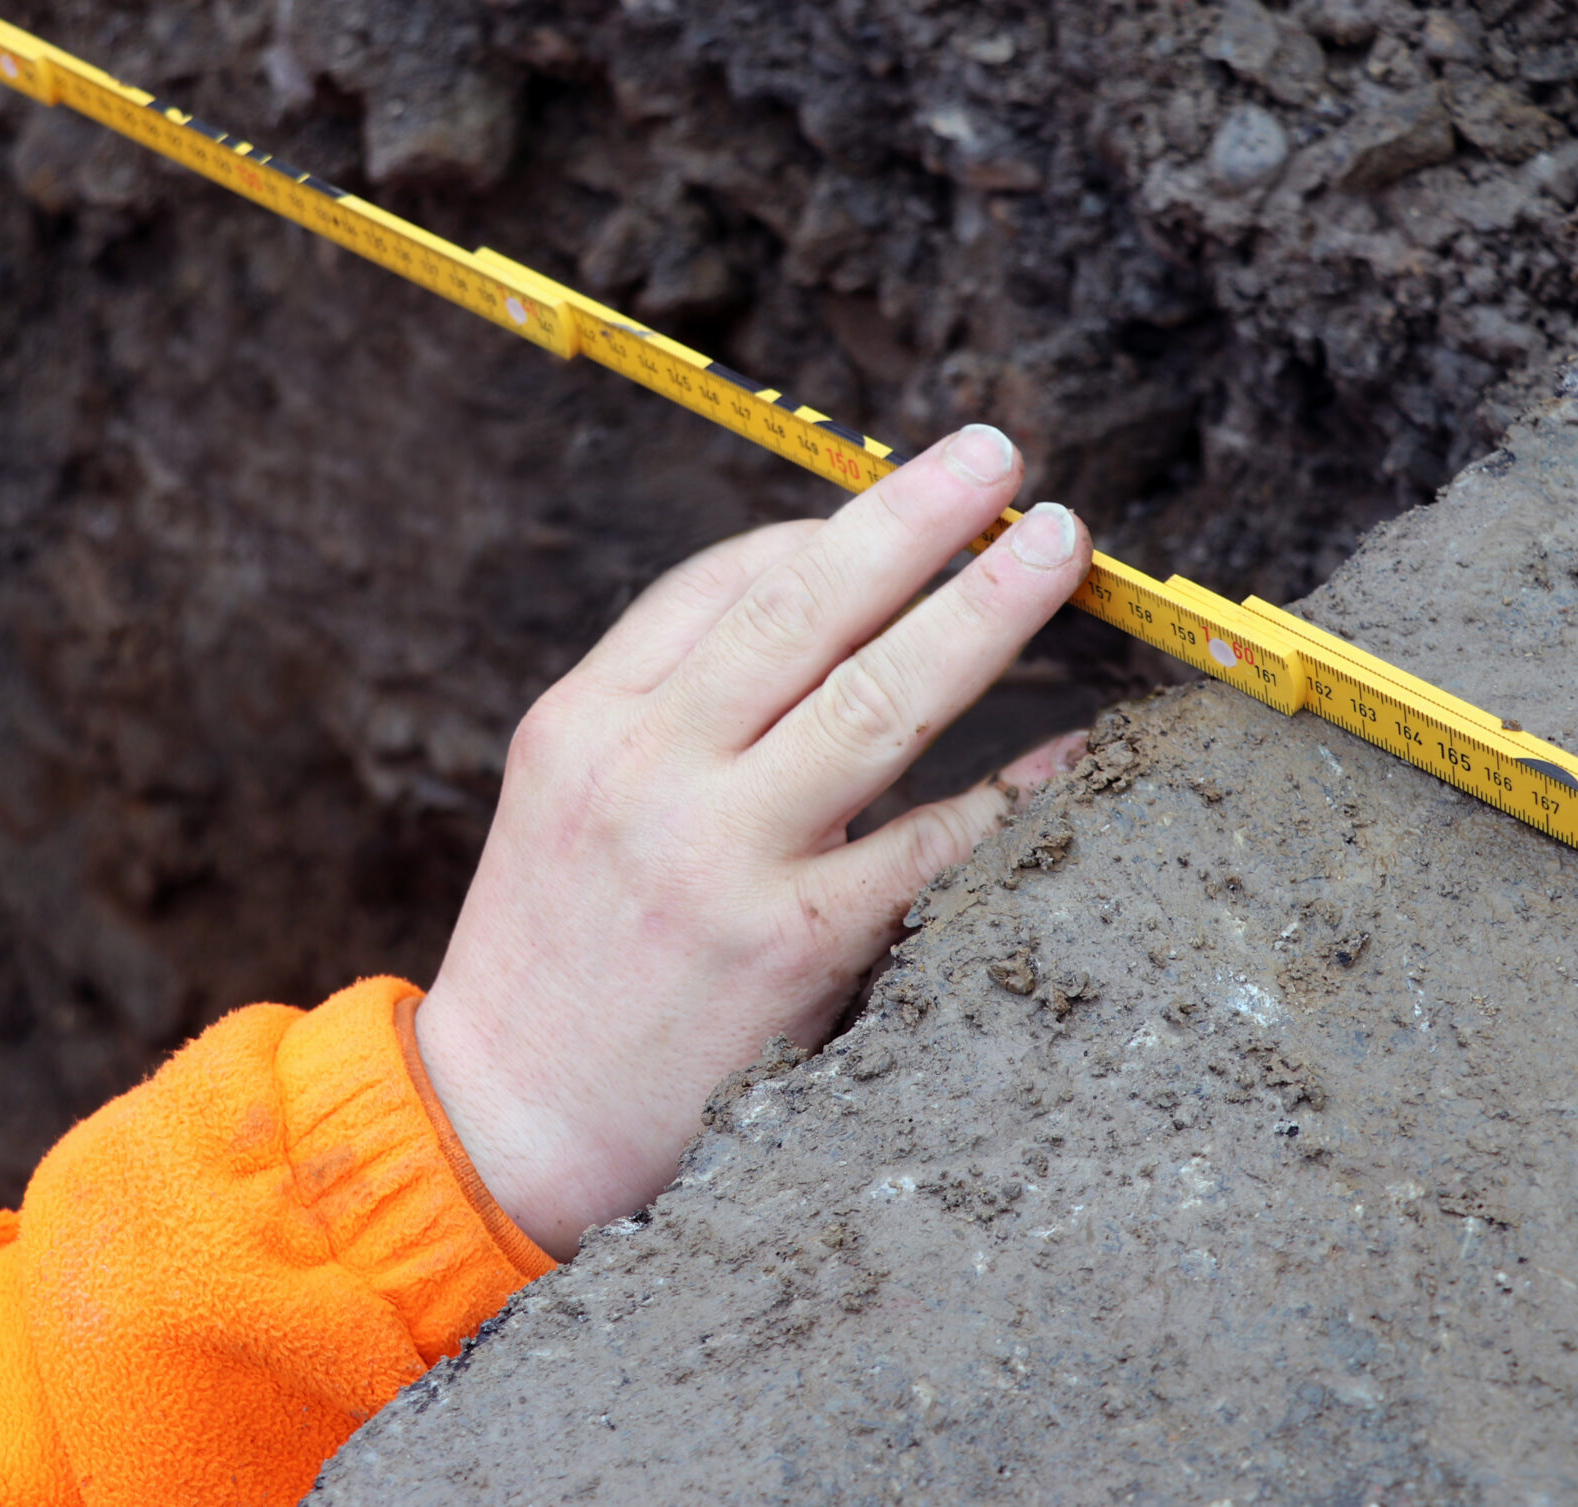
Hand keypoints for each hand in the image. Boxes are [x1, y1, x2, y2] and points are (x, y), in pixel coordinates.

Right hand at [413, 426, 1091, 1257]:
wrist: (507, 1122)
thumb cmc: (552, 947)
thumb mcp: (564, 796)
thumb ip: (664, 707)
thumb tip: (816, 609)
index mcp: (583, 721)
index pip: (717, 586)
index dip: (827, 531)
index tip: (908, 509)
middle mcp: (645, 772)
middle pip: (803, 611)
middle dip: (912, 519)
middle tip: (997, 456)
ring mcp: (718, 859)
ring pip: (878, 701)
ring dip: (982, 611)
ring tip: (1057, 548)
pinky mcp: (789, 949)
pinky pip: (928, 846)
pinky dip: (1011, 792)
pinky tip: (1070, 753)